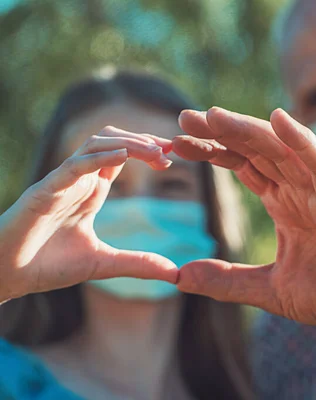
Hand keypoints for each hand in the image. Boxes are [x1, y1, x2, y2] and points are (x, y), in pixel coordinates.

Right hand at [0, 127, 178, 301]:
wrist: (6, 277)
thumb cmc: (47, 265)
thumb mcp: (102, 264)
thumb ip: (137, 264)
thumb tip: (174, 273)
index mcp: (91, 191)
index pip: (123, 156)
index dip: (148, 151)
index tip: (173, 157)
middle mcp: (78, 180)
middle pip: (113, 141)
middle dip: (143, 140)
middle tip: (171, 149)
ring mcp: (62, 183)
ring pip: (95, 145)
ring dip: (127, 143)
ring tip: (155, 151)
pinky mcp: (45, 191)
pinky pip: (73, 166)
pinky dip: (98, 157)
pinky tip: (122, 156)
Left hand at [173, 108, 315, 332]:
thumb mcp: (270, 289)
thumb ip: (227, 281)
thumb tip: (179, 276)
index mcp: (284, 203)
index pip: (243, 165)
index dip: (212, 152)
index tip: (175, 144)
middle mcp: (300, 189)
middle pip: (257, 150)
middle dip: (221, 132)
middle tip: (184, 117)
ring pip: (283, 150)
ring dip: (250, 130)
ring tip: (214, 115)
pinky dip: (303, 142)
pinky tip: (280, 121)